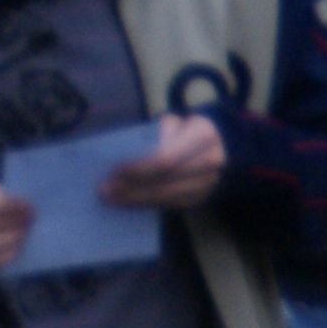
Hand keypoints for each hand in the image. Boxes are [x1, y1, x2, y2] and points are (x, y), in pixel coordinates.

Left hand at [102, 112, 227, 211]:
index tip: (114, 171)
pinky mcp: (203, 198)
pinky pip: (173, 205)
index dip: (139, 167)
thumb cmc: (185, 130)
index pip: (165, 157)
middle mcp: (211, 161)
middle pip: (165, 181)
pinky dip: (149, 205)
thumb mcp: (172, 122)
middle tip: (105, 192)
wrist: (221, 144)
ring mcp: (210, 183)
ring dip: (138, 200)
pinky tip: (129, 203)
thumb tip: (122, 154)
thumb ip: (153, 134)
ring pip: (169, 197)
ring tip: (113, 200)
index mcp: (202, 135)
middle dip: (133, 188)